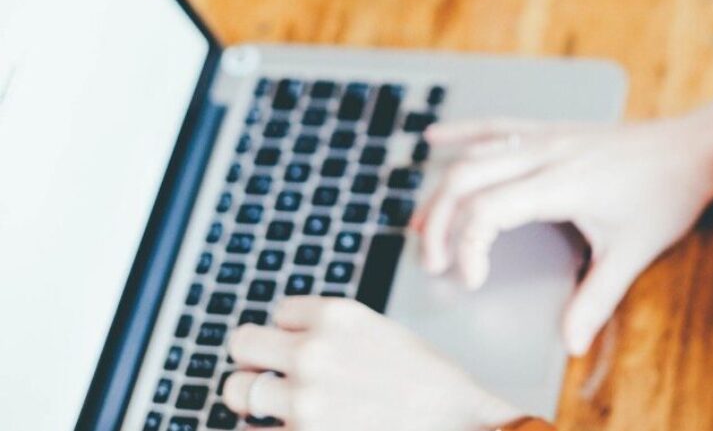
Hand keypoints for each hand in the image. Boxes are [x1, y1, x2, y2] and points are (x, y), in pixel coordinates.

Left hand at [223, 297, 521, 430]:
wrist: (457, 423)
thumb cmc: (428, 384)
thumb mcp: (380, 334)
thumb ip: (333, 333)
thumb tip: (288, 343)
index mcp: (336, 315)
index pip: (278, 311)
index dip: (291, 332)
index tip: (306, 348)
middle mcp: (312, 352)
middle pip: (242, 344)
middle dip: (255, 360)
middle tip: (273, 375)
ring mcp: (303, 399)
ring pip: (237, 390)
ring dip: (253, 399)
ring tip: (279, 407)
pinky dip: (263, 430)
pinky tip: (287, 428)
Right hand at [415, 105, 712, 354]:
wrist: (694, 148)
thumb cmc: (666, 195)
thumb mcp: (633, 252)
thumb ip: (597, 299)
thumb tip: (571, 343)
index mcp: (560, 183)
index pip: (487, 210)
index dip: (468, 248)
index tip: (473, 281)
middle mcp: (545, 154)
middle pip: (466, 180)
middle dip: (439, 223)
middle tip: (433, 264)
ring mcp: (546, 137)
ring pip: (475, 155)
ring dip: (442, 190)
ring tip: (420, 226)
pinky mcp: (552, 130)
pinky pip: (497, 126)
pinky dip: (462, 133)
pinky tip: (435, 140)